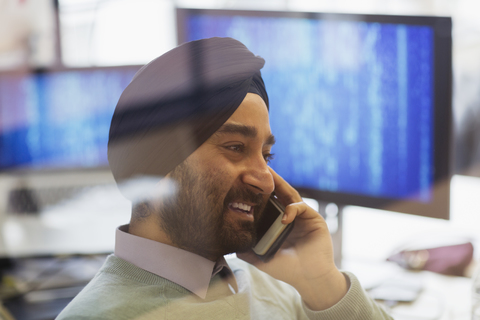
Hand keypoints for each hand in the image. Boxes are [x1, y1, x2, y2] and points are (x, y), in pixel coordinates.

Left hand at [237, 168, 347, 310]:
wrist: (309, 279)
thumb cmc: (287, 269)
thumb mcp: (262, 259)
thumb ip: (247, 251)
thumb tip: (230, 245)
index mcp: (278, 223)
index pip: (268, 202)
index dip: (258, 191)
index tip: (245, 180)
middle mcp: (290, 217)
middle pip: (279, 193)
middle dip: (269, 181)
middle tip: (258, 167)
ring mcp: (302, 217)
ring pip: (290, 195)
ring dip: (280, 185)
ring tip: (269, 176)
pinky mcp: (314, 219)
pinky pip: (301, 207)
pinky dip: (292, 209)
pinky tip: (284, 217)